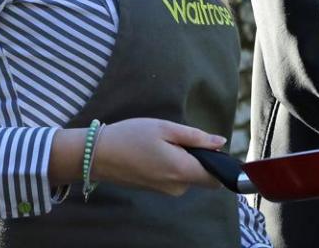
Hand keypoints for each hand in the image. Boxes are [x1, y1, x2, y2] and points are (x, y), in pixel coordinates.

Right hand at [72, 118, 226, 195]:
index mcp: (182, 171)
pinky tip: (153, 152)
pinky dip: (171, 165)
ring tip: (160, 143)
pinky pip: (174, 178)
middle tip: (176, 138)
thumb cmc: (131, 136)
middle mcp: (177, 187)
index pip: (216, 178)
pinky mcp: (156, 190)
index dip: (219, 164)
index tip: (209, 147)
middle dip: (197, 158)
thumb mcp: (165, 128)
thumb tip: (221, 143)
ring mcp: (165, 191)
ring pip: (187, 176)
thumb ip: (195, 137)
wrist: (98, 155)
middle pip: (202, 177)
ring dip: (182, 160)